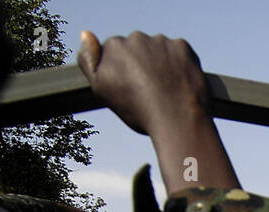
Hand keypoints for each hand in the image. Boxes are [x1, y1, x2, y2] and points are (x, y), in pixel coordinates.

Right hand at [78, 31, 210, 137]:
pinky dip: (179, 64)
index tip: (130, 89)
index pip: (116, 54)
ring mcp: (161, 41)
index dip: (123, 73)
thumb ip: (88, 61)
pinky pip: (178, 53)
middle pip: (138, 49)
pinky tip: (180, 83)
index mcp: (113, 46)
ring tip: (166, 89)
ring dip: (161, 63)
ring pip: (159, 50)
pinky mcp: (182, 47)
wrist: (177, 120)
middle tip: (149, 91)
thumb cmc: (138, 110)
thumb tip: (86, 34)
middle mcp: (136, 37)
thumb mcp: (102, 89)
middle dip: (142, 65)